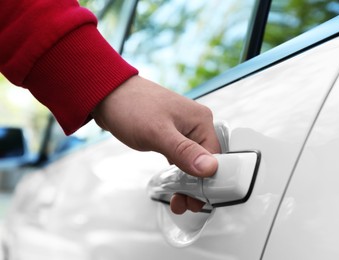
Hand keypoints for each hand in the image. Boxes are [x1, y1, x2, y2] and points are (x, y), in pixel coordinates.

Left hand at [92, 75, 220, 213]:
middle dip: (198, 186)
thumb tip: (210, 168)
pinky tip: (174, 186)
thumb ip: (184, 152)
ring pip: (194, 163)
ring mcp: (184, 131)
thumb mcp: (157, 133)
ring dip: (188, 183)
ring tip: (179, 201)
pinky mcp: (173, 136)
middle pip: (206, 162)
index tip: (198, 199)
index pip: (216, 157)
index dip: (209, 181)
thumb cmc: (131, 107)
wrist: (108, 96)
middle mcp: (196, 125)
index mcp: (201, 121)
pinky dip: (179, 174)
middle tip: (186, 204)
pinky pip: (182, 159)